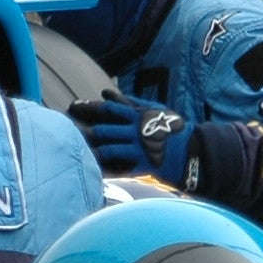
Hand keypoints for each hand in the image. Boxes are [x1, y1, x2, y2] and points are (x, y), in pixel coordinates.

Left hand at [67, 94, 184, 180]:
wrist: (193, 151)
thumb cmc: (172, 128)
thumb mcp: (155, 109)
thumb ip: (130, 102)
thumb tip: (106, 93)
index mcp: (138, 115)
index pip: (109, 110)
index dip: (90, 108)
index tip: (73, 106)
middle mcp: (137, 130)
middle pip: (105, 128)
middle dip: (86, 130)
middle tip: (69, 130)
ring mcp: (140, 147)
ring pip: (110, 148)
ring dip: (94, 150)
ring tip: (80, 152)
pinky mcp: (144, 164)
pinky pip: (121, 167)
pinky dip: (108, 168)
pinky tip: (95, 169)